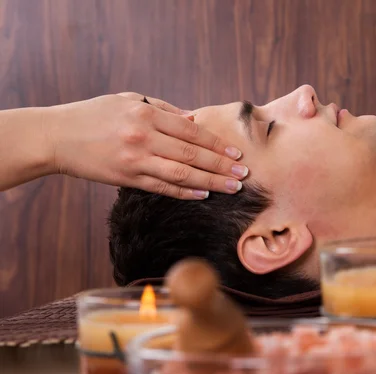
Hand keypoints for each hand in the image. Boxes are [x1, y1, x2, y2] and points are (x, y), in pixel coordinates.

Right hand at [45, 93, 247, 198]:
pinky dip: (184, 193)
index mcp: (146, 113)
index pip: (192, 131)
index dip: (216, 144)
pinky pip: (161, 188)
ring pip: (181, 174)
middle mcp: (144, 136)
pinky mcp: (126, 178)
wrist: (55, 136)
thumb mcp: (127, 100)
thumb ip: (163, 109)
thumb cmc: (93, 115)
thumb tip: (194, 120)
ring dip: (210, 182)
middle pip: (192, 154)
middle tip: (244, 174)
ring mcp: (135, 159)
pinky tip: (203, 195)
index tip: (236, 153)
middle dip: (222, 166)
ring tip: (232, 187)